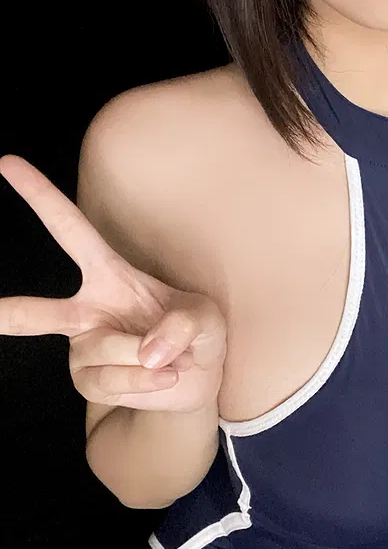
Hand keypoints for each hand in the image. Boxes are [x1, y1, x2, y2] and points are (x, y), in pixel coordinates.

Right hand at [0, 154, 227, 413]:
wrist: (199, 380)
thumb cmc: (197, 334)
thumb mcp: (206, 317)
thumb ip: (184, 325)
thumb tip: (149, 353)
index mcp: (111, 273)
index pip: (70, 229)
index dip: (40, 196)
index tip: (8, 163)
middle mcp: (87, 309)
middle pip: (40, 311)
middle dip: (11, 314)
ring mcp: (84, 348)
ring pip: (108, 351)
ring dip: (149, 358)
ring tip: (170, 360)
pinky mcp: (89, 382)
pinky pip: (115, 383)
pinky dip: (147, 384)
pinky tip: (162, 380)